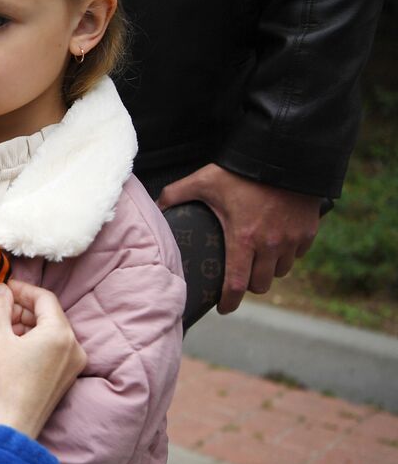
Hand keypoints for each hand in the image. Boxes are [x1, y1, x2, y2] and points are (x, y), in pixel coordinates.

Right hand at [0, 280, 85, 438]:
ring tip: (0, 329)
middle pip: (49, 315)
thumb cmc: (3, 384)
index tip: (1, 289)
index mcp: (60, 334)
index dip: (21, 289)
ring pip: (50, 333)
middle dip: (22, 309)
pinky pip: (52, 350)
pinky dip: (33, 342)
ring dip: (26, 326)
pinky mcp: (65, 379)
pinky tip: (11, 348)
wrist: (11, 428)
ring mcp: (73, 365)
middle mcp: (74, 348)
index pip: (44, 298)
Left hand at [158, 163, 321, 313]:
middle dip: (248, 285)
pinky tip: (276, 243)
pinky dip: (287, 253)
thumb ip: (176, 195)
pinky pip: (297, 254)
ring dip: (268, 269)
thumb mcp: (203, 181)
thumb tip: (154, 206)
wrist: (285, 155)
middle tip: (239, 277)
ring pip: (280, 271)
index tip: (223, 308)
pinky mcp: (308, 231)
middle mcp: (270, 245)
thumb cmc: (240, 171)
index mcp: (243, 239)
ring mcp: (292, 239)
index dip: (229, 302)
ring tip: (256, 259)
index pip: (236, 285)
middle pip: (260, 284)